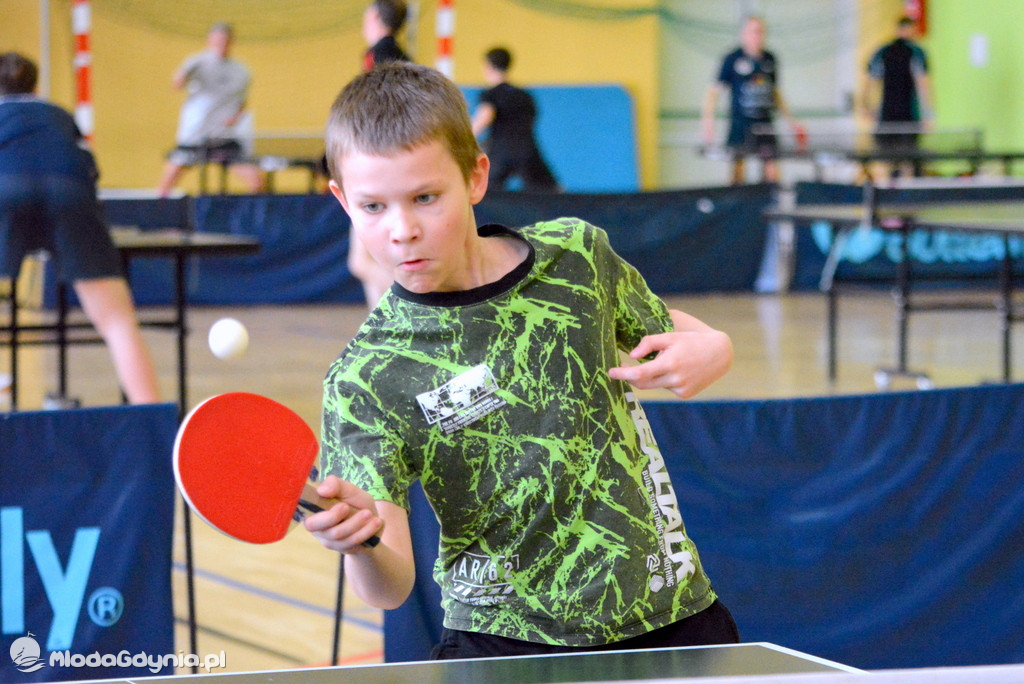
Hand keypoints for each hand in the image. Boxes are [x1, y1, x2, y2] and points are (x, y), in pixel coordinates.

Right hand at [303, 475, 384, 552]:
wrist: (374, 522)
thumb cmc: (356, 503)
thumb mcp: (349, 490)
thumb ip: (336, 485)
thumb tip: (321, 490)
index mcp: (313, 509)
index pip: (301, 510)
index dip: (311, 507)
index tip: (337, 503)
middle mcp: (316, 526)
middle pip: (315, 525)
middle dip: (333, 516)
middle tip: (347, 507)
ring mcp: (328, 540)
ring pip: (337, 534)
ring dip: (356, 522)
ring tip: (370, 514)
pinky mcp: (342, 548)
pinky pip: (351, 542)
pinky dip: (366, 531)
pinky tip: (377, 522)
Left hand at [608, 311, 732, 398]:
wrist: (720, 354)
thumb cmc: (691, 341)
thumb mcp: (670, 336)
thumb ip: (649, 343)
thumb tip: (631, 355)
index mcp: (670, 363)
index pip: (639, 373)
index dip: (622, 374)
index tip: (610, 371)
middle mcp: (675, 379)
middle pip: (642, 383)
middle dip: (630, 376)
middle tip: (623, 368)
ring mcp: (680, 389)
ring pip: (654, 385)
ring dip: (651, 375)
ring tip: (666, 361)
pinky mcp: (684, 395)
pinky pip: (665, 388)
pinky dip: (664, 380)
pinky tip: (678, 370)